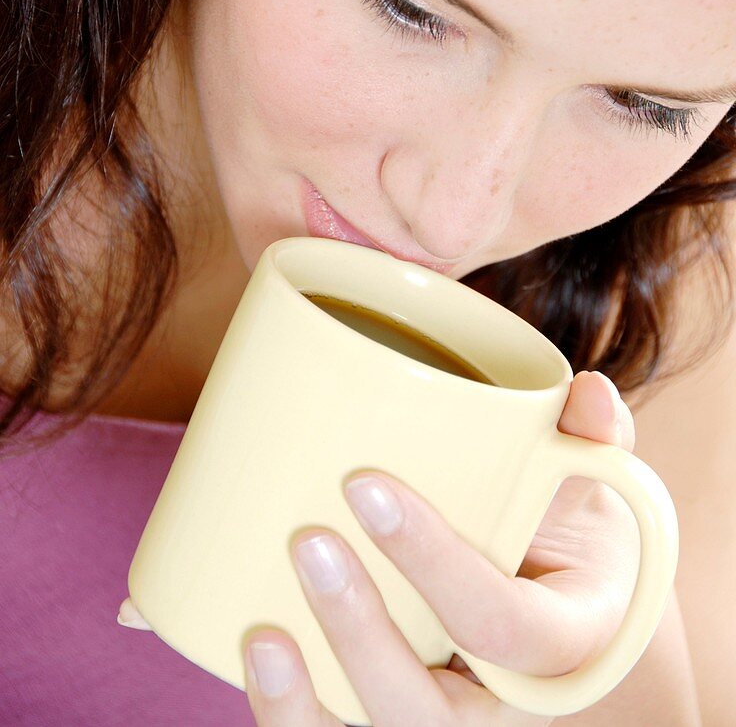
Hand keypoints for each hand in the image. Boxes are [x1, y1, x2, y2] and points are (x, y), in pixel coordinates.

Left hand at [117, 370, 637, 725]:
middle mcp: (503, 703)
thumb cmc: (566, 533)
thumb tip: (586, 392)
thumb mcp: (595, 488)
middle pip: (430, 713)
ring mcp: (447, 718)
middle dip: (362, 635)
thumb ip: (595, 438)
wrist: (556, 594)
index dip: (435, 566)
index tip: (367, 487)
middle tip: (308, 541)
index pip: (502, 627)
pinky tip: (253, 657)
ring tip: (262, 636)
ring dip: (309, 708)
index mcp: (562, 643)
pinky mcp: (392, 716)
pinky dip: (292, 716)